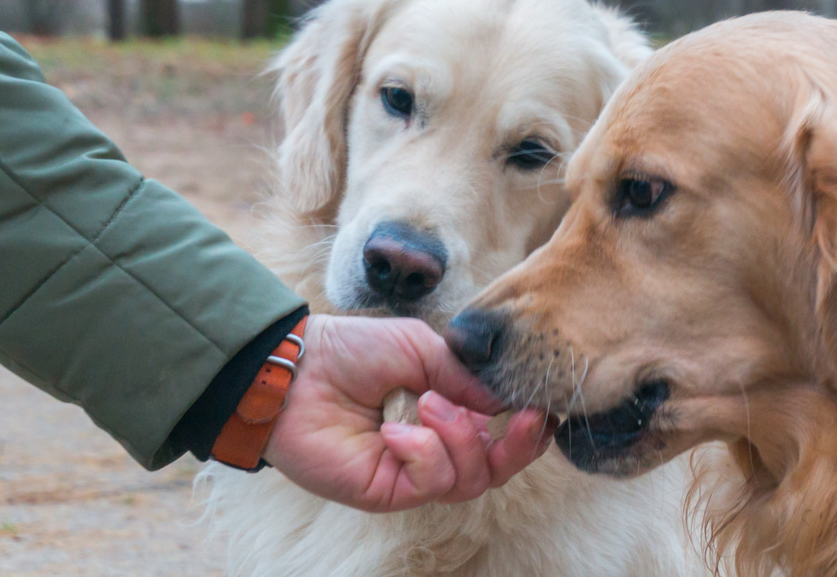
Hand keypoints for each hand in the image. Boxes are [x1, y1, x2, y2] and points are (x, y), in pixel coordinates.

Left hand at [262, 314, 554, 511]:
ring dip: (459, 438)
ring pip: (469, 479)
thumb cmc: (351, 351)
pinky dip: (424, 454)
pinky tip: (395, 431)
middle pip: (496, 468)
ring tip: (428, 404)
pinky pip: (430, 484)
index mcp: (448, 412)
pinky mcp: (386, 490)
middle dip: (517, 446)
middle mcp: (434, 447)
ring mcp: (410, 472)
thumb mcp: (420, 347)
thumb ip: (464, 374)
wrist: (296, 368)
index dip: (527, 428)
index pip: (500, 434)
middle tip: (522, 419)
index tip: (540, 407)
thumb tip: (505, 402)